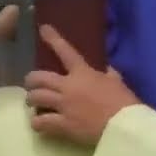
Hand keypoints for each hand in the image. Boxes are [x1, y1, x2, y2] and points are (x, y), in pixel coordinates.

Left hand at [24, 25, 140, 146]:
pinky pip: (40, 122)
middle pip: (39, 77)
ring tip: (33, 105)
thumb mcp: (117, 82)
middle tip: (31, 85)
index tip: (43, 28)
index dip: (53, 38)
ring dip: (31, 100)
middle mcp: (68, 86)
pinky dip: (37, 123)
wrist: (124, 126)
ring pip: (36, 97)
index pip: (65, 51)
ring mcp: (63, 105)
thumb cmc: (124, 103)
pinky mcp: (62, 124)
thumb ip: (108, 74)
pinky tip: (38, 124)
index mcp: (83, 73)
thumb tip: (106, 68)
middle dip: (31, 80)